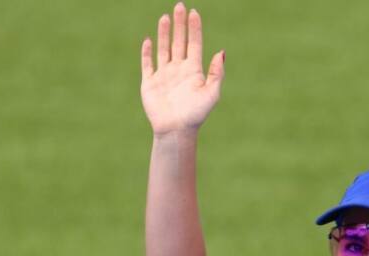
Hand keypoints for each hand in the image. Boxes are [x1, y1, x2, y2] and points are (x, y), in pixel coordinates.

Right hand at [140, 3, 224, 135]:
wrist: (176, 131)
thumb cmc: (196, 115)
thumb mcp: (212, 93)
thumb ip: (216, 73)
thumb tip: (221, 52)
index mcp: (194, 71)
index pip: (194, 44)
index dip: (194, 28)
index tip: (194, 12)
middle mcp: (179, 70)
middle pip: (179, 42)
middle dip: (179, 24)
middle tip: (179, 6)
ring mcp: (164, 76)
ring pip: (164, 49)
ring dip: (164, 33)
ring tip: (165, 17)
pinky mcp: (150, 83)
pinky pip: (148, 64)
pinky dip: (147, 52)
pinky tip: (149, 40)